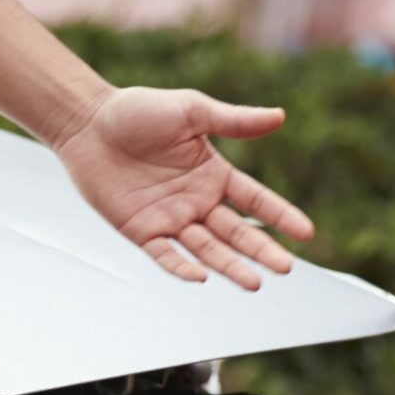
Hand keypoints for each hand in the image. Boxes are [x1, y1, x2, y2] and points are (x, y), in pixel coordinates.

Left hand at [55, 86, 314, 291]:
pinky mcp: (142, 231)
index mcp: (214, 174)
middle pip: (237, 233)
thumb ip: (233, 121)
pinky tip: (201, 278)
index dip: (280, 216)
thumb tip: (280, 116)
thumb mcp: (191, 111)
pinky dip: (182, 268)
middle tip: (285, 268)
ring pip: (208, 250)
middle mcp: (197, 201)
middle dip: (262, 251)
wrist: (87, 122)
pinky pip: (166, 255)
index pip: (255, 200)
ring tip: (255, 283)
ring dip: (230, 267)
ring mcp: (171, 219)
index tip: (306, 234)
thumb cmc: (138, 110)